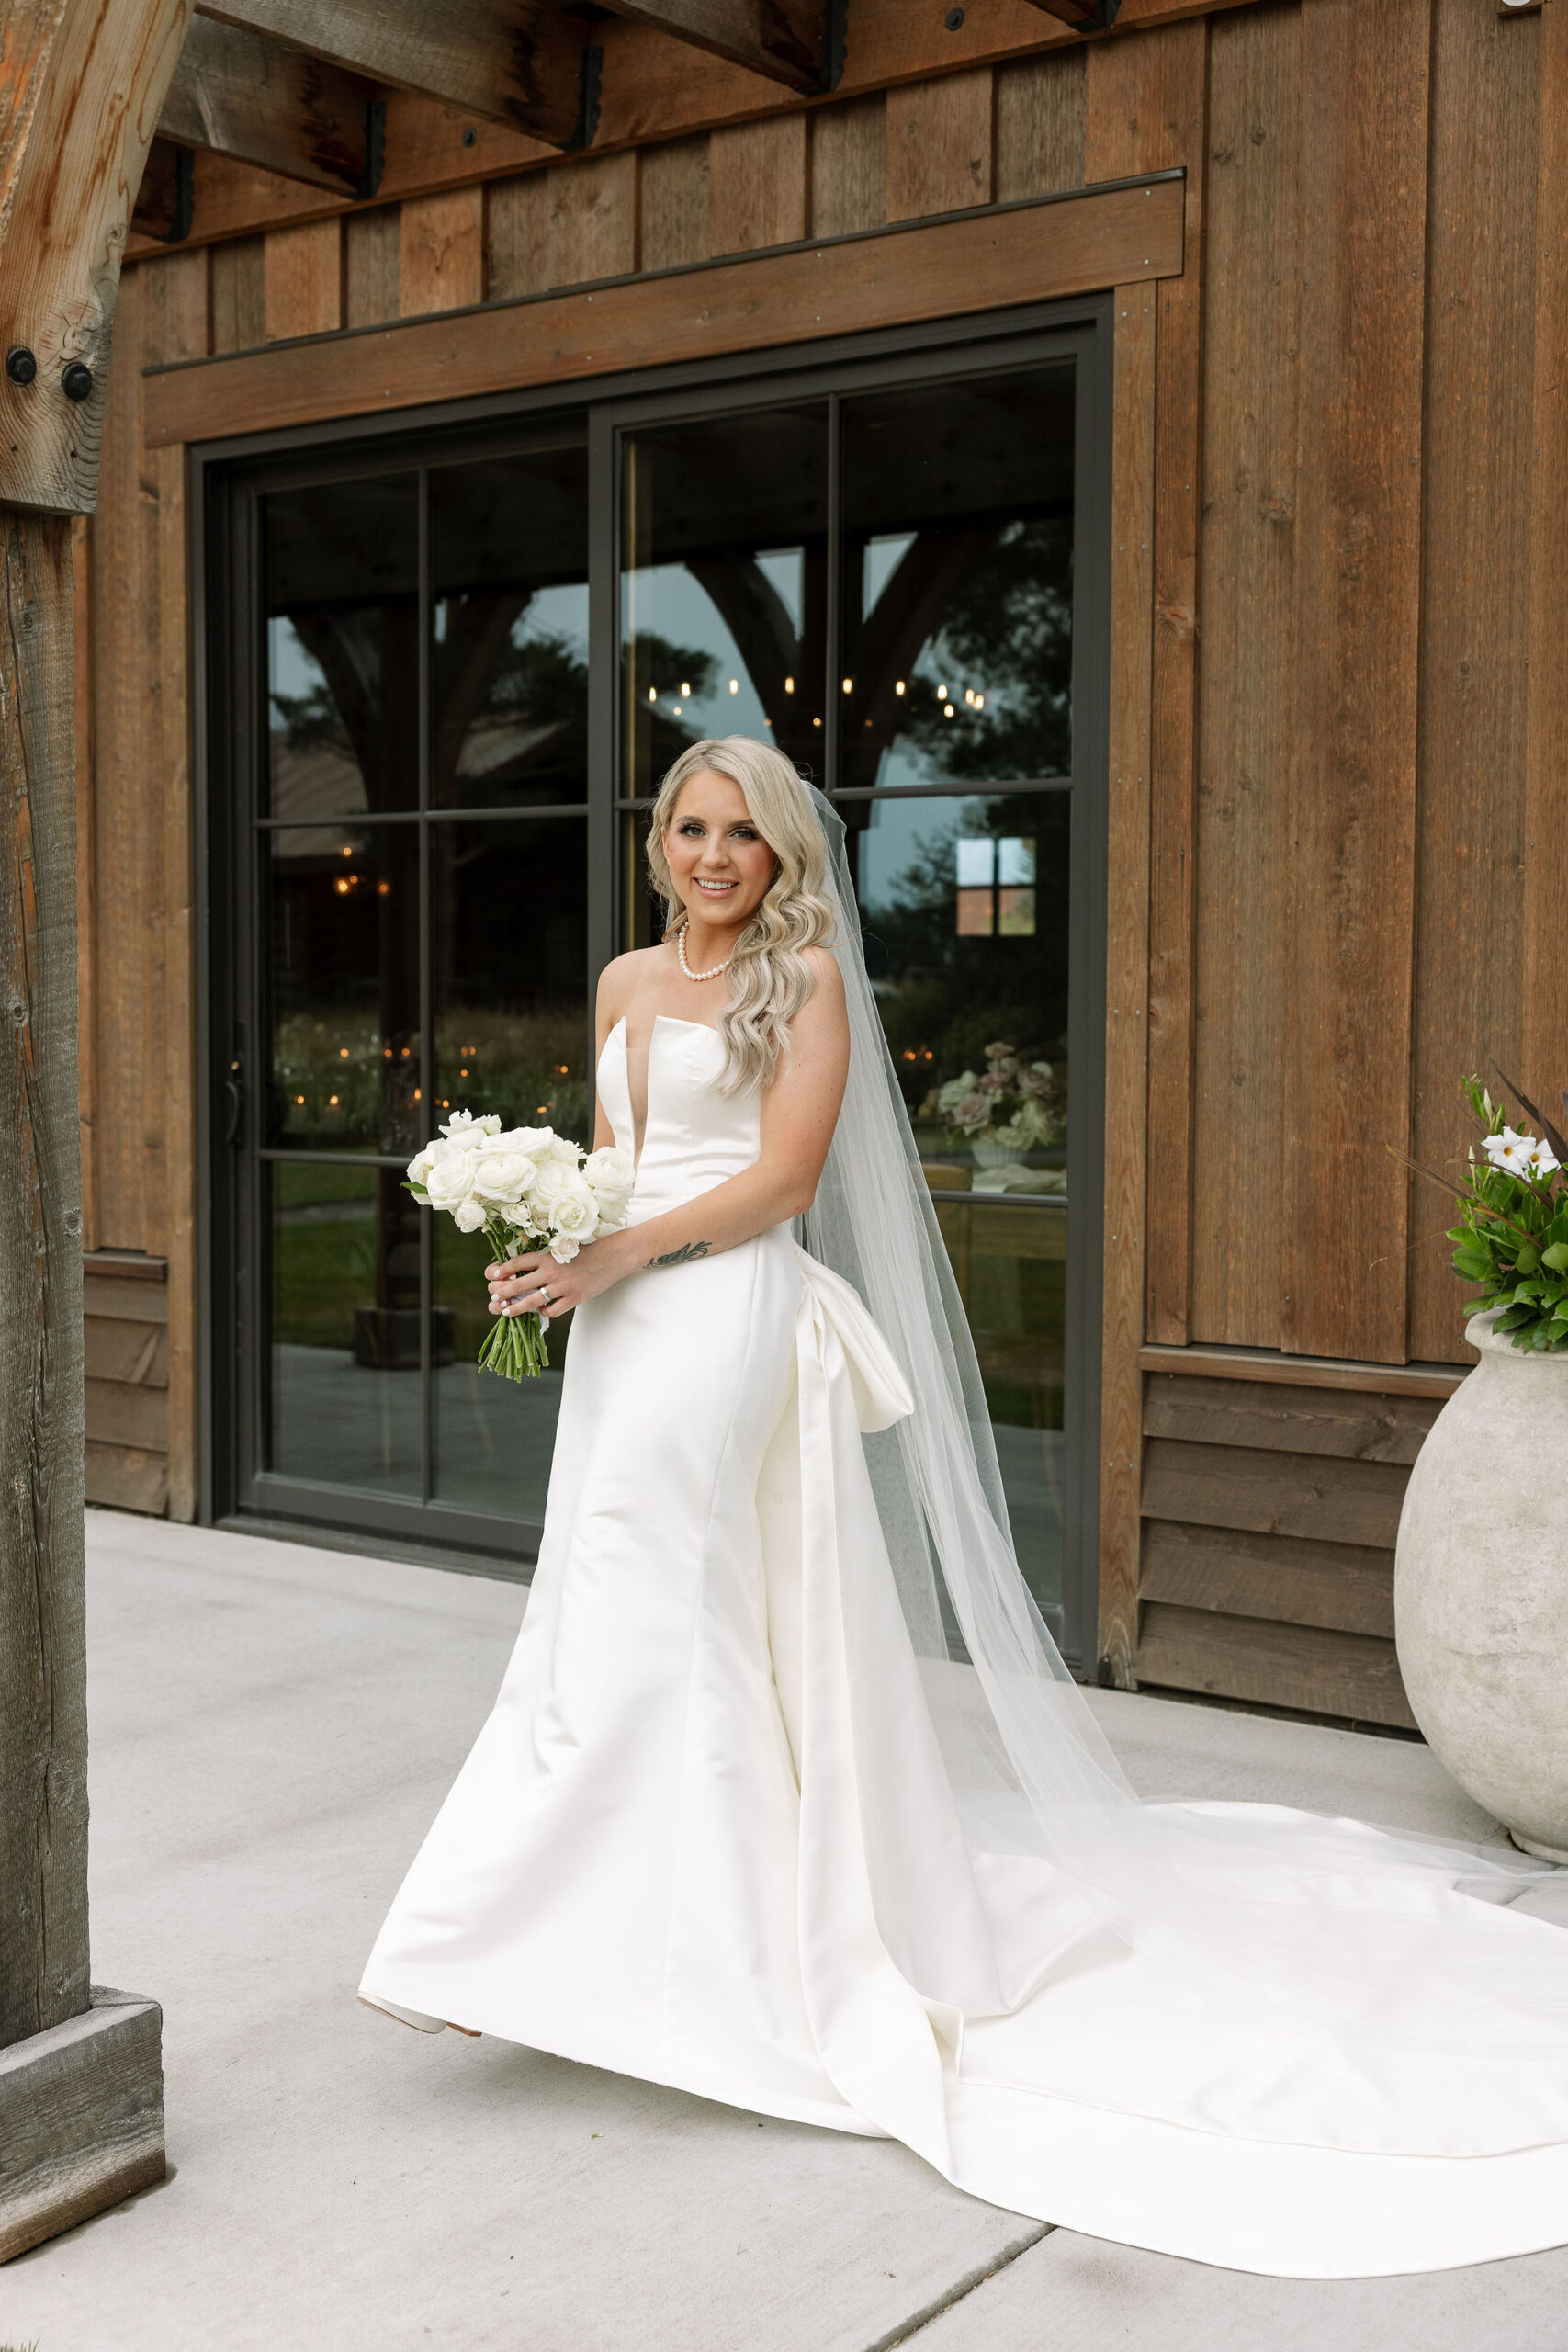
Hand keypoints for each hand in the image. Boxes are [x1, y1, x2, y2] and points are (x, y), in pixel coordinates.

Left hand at [485, 1237, 625, 1322]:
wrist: (613, 1256)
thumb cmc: (589, 1249)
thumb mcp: (563, 1246)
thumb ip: (546, 1256)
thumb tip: (525, 1266)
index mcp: (547, 1255)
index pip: (516, 1263)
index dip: (501, 1270)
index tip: (493, 1275)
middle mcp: (551, 1271)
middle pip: (518, 1285)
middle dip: (502, 1293)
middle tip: (494, 1298)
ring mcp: (562, 1286)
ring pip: (531, 1301)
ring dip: (516, 1308)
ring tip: (506, 1311)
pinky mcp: (574, 1298)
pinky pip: (552, 1310)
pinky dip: (544, 1312)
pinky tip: (541, 1310)